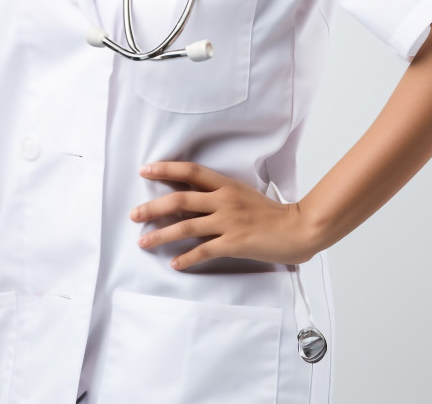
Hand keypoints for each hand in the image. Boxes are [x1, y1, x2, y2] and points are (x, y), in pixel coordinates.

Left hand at [130, 161, 318, 270]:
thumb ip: (220, 195)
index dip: (166, 169)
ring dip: (161, 235)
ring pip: (186, 226)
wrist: (297, 228)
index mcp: (226, 185)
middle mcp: (223, 200)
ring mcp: (228, 222)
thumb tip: (192, 200)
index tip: (145, 169)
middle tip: (134, 213)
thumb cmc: (271, 213)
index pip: (190, 171)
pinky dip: (187, 257)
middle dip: (153, 206)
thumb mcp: (243, 194)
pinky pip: (204, 250)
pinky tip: (174, 263)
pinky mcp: (234, 243)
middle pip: (180, 199)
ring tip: (143, 242)